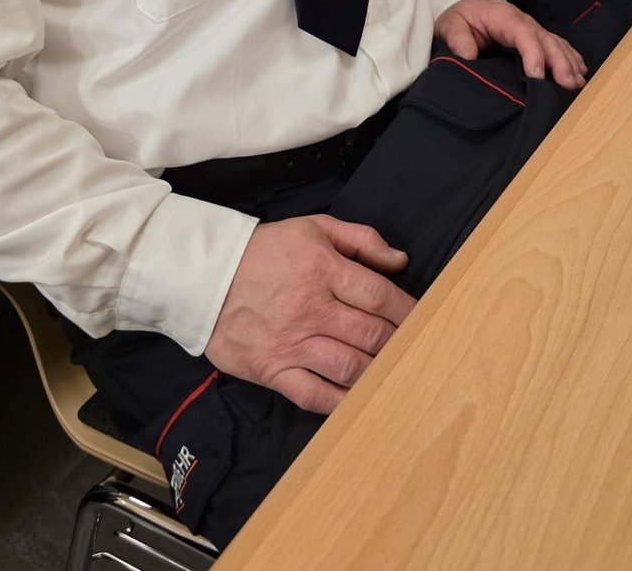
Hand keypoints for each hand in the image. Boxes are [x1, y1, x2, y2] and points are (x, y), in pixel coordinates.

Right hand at [205, 214, 413, 413]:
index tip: (426, 319)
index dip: (407, 310)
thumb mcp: (314, 228)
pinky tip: (361, 402)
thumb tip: (400, 261)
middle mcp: (309, 308)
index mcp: (322, 269)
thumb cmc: (265, 251)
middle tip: (417, 350)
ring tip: (397, 375)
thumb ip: (361, 239)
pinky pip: (313, 394)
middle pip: (369, 333)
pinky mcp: (272, 370)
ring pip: (348, 366)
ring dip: (378, 372)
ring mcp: (291, 343)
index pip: (378, 294)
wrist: (204, 277)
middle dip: (399, 343)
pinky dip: (341, 403)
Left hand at [434, 0, 587, 89]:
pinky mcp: (536, 37)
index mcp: (504, 18)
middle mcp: (524, 22)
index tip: (537, 77)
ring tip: (578, 84)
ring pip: (557, 44)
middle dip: (560, 63)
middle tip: (568, 84)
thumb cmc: (462, 16)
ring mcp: (533, 29)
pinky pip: (558, 45)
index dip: (533, 55)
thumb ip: (458, 40)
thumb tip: (469, 57)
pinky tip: (580, 72)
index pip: (524, 34)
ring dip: (569, 63)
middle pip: (547, 40)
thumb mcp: (451, 25)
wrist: (468, 4)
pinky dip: (571, 58)